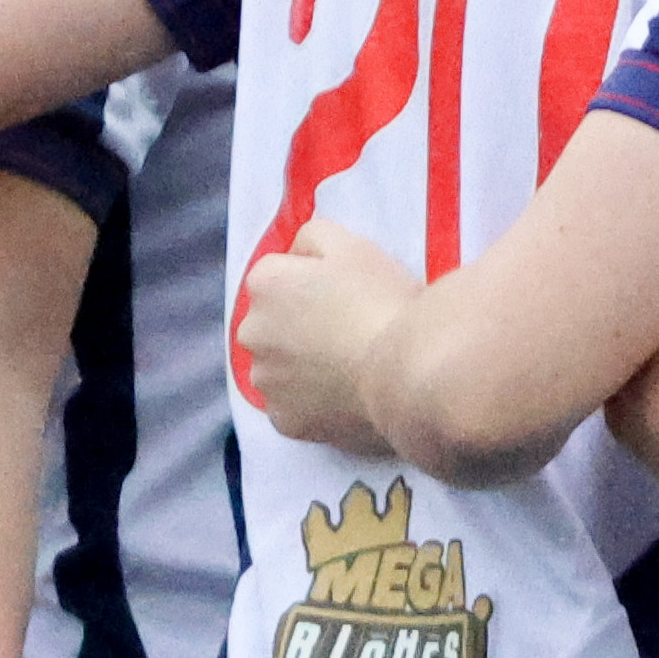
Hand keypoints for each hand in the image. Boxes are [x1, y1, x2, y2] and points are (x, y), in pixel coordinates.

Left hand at [234, 224, 424, 447]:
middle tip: (350, 332)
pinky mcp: (285, 421)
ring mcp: (266, 381)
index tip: (350, 295)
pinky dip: (314, 403)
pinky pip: (295, 407)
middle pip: (274, 324)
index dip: (317, 284)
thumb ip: (313, 237)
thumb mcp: (353, 244)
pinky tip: (346, 396)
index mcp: (265, 283)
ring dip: (304, 366)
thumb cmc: (382, 301)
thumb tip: (298, 255)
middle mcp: (251, 331)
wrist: (407, 371)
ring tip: (352, 367)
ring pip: (281, 367)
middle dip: (300, 327)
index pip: (282, 276)